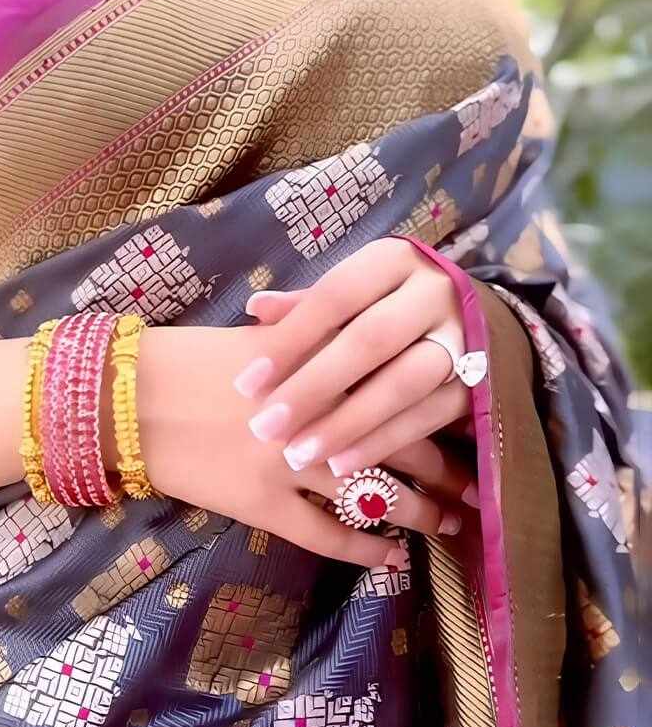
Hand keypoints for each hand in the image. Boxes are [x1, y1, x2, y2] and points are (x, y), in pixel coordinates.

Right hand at [132, 324, 468, 571]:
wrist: (127, 400)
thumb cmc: (192, 361)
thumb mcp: (264, 336)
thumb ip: (321, 343)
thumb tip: (374, 349)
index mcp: (320, 361)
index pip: (402, 387)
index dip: (444, 412)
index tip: (475, 425)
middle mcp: (314, 411)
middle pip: (402, 441)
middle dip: (446, 470)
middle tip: (479, 487)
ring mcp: (288, 462)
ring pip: (374, 492)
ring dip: (418, 512)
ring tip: (447, 524)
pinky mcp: (261, 503)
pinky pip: (325, 534)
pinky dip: (363, 549)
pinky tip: (391, 557)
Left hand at [232, 238, 476, 505]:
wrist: (479, 321)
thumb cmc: (391, 306)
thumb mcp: (354, 294)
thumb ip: (308, 306)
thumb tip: (256, 308)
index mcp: (395, 261)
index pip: (336, 296)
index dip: (290, 339)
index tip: (246, 384)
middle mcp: (434, 293)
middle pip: (370, 340)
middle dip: (314, 387)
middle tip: (264, 427)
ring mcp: (464, 339)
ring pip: (403, 384)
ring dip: (347, 423)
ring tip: (298, 454)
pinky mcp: (479, 384)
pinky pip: (426, 417)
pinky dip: (381, 443)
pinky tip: (342, 465)